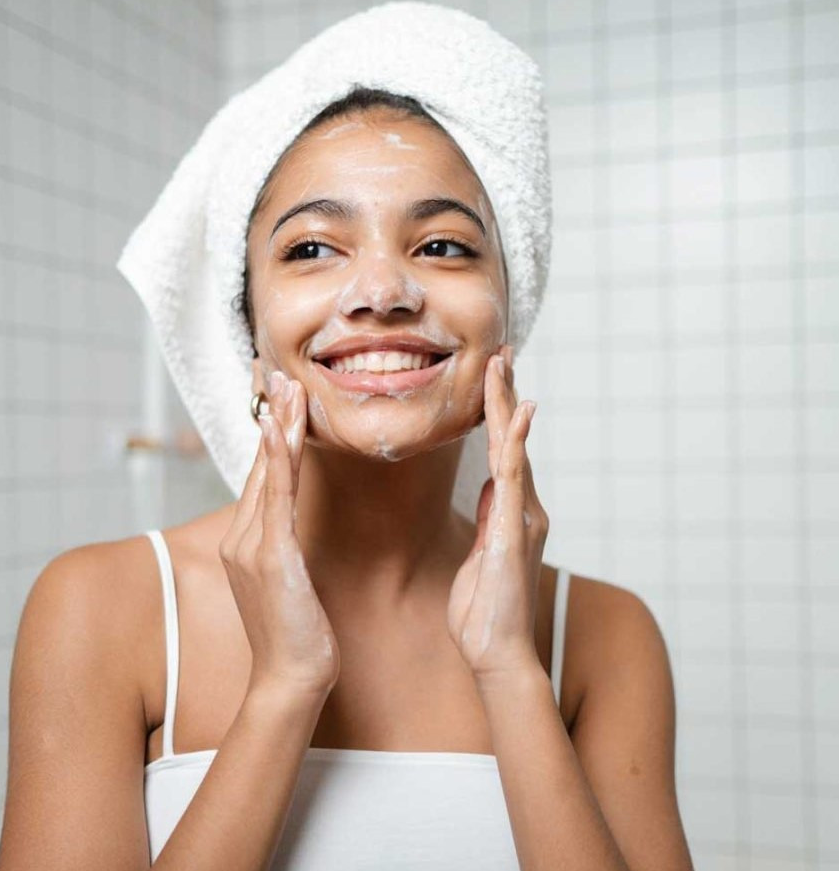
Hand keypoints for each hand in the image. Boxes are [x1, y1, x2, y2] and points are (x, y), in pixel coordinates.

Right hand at [218, 370, 339, 697]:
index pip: (262, 477)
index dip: (271, 435)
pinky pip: (276, 496)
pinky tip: (279, 429)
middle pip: (261, 465)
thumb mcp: (288, 582)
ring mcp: (252, 545)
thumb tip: (293, 528)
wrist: (290, 678)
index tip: (279, 399)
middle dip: (271, 417)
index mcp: (247, 541)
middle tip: (279, 375)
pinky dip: (277, 458)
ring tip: (286, 386)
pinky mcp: (271, 555)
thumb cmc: (296, 634)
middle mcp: (243, 537)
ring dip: (277, 425)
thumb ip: (284, 548)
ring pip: (268, 472)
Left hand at [447, 344, 549, 682]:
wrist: (497, 652)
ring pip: (513, 447)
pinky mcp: (514, 528)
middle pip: (511, 440)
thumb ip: (491, 518)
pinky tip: (516, 412)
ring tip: (502, 364)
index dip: (498, 413)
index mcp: (510, 512)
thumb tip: (492, 486)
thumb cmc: (485, 612)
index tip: (493, 377)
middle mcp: (522, 507)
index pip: (503, 451)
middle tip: (502, 353)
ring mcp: (521, 515)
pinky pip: (514, 476)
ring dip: (507, 404)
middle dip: (505, 395)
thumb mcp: (481, 554)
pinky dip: (515, 441)